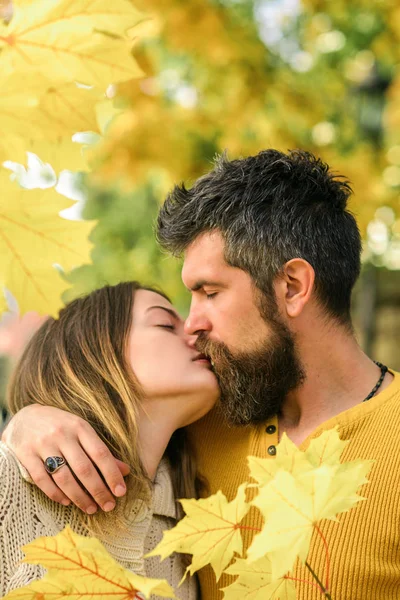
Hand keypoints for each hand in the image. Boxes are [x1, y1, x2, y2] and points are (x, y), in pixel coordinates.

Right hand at [2, 404, 128, 513]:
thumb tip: (125, 471)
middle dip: (98, 490)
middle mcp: (62, 434)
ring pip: (64, 477)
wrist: (25, 418)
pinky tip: (67, 502)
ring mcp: (43, 444)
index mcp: (79, 426)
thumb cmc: (60, 426)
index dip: (112, 474)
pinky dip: (56, 494)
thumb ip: (100, 451)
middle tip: (108, 506)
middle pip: (83, 468)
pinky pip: (42, 480)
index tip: (121, 492)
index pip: (100, 453)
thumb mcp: (81, 431)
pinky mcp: (26, 455)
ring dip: (79, 497)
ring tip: (91, 508)